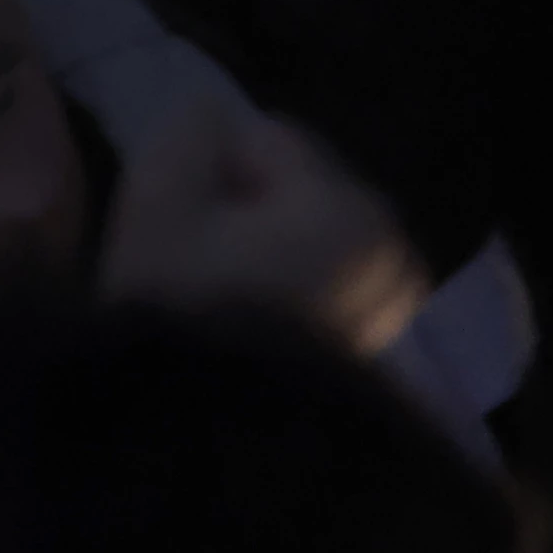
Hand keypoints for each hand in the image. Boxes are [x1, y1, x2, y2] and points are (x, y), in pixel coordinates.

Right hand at [100, 103, 428, 356]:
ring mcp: (392, 302)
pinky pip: (321, 284)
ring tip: (224, 296)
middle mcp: (391, 248)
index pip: (268, 139)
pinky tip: (251, 324)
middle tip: (202, 262)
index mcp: (350, 205)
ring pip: (308, 237)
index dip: (212, 171)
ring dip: (266, 250)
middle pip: (298, 189)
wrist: (207, 432)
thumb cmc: (180, 305)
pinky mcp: (374, 344)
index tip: (184, 224)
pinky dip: (288, 289)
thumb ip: (193, 131)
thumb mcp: (159, 191)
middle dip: (249, 210)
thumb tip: (219, 120)